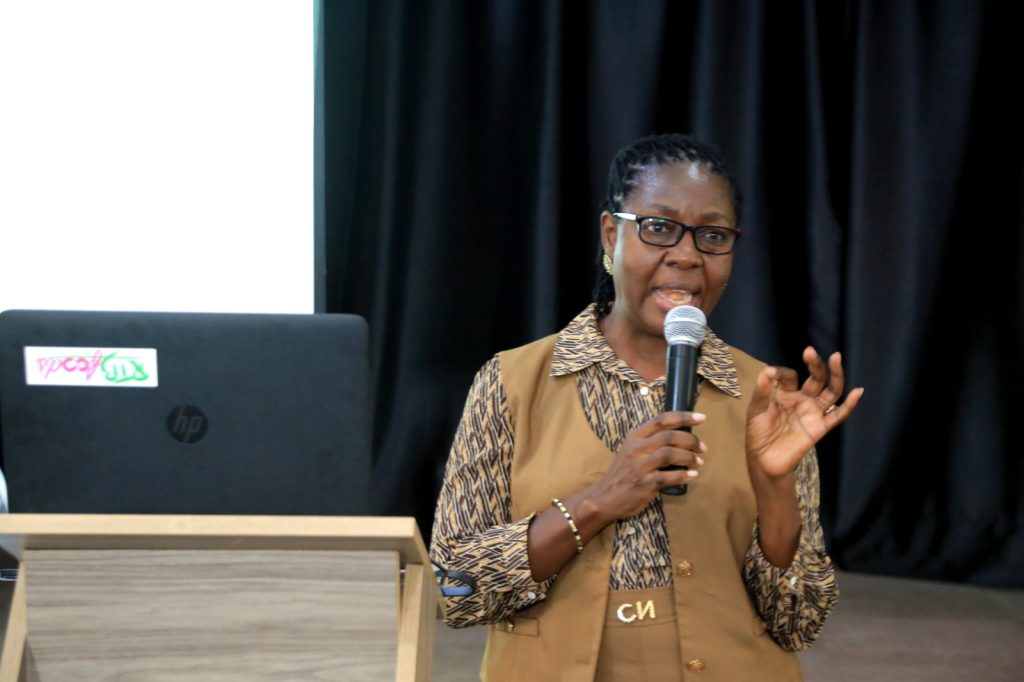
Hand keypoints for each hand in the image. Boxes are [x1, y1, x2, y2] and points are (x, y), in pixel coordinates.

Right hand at [584, 411, 706, 522]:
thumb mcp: (631, 451)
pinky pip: (669, 477)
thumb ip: (650, 442)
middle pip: (669, 436)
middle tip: (703, 448)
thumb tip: (681, 438)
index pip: (661, 420)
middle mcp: (636, 449)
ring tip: (699, 462)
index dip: (683, 417)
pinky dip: (684, 475)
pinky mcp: (644, 484)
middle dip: (691, 440)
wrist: (603, 498)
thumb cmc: (621, 473)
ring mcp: (639, 467)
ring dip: (689, 457)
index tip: (701, 418)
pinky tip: (692, 476)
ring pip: (670, 454)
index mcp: (634, 437)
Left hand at [746, 347, 863, 479]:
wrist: (764, 460)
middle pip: (816, 379)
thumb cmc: (758, 433)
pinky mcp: (819, 427)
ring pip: (830, 391)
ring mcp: (813, 413)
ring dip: (835, 375)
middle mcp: (803, 400)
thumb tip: (768, 370)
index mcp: (786, 394)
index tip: (773, 374)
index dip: (782, 372)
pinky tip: (857, 392)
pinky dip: (849, 405)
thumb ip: (762, 391)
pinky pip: (838, 415)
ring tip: (836, 358)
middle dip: (815, 365)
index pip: (790, 376)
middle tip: (810, 352)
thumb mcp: (755, 410)